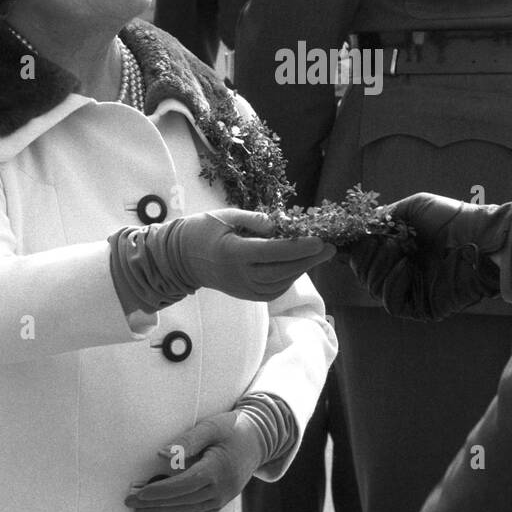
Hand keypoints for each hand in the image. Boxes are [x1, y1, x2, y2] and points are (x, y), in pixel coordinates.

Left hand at [125, 410, 264, 511]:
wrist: (259, 439)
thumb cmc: (232, 428)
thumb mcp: (211, 426)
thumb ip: (187, 441)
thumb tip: (161, 455)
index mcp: (217, 468)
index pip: (184, 484)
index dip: (161, 490)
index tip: (140, 493)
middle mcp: (221, 487)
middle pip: (183, 500)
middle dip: (154, 503)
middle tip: (129, 503)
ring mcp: (223, 497)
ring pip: (188, 510)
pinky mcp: (223, 500)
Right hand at [171, 207, 334, 300]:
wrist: (180, 261)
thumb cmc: (202, 231)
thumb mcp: (225, 216)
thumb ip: (255, 220)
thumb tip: (282, 223)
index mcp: (232, 252)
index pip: (271, 252)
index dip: (297, 247)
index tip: (319, 240)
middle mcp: (239, 275)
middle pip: (281, 271)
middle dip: (308, 259)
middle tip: (331, 247)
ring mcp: (243, 289)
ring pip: (280, 283)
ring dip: (302, 268)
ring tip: (319, 253)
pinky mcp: (247, 296)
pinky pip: (274, 290)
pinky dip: (290, 277)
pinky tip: (300, 264)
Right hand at [348, 194, 511, 320]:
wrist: (482, 237)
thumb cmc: (452, 218)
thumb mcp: (412, 208)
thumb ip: (382, 218)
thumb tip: (355, 228)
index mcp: (397, 249)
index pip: (363, 255)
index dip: (351, 248)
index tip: (341, 238)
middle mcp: (400, 270)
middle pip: (363, 272)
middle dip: (366, 255)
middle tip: (381, 241)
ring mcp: (410, 290)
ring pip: (373, 287)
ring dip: (379, 266)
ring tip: (398, 249)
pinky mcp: (420, 307)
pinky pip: (392, 303)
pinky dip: (392, 283)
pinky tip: (405, 266)